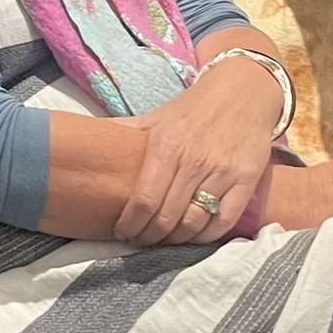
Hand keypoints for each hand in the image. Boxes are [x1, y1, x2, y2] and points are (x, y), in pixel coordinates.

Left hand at [115, 56, 283, 243]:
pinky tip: (194, 235)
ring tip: (165, 240)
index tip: (123, 233)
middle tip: (141, 241)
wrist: (244, 91)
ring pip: (193, 223)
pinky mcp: (246, 180)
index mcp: (167, 146)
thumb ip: (126, 132)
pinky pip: (223, 221)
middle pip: (166, 217)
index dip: (131, 225)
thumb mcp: (157, 116)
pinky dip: (206, 236)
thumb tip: (86, 137)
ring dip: (176, 240)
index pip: (144, 200)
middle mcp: (194, 161)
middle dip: (149, 237)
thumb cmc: (194, 108)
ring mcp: (222, 172)